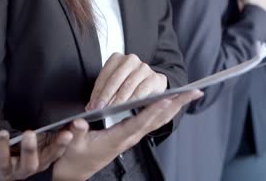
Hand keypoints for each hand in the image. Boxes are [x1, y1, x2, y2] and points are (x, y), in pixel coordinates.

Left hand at [0, 130, 72, 180]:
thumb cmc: (19, 157)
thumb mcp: (38, 148)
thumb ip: (53, 136)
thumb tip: (75, 123)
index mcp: (37, 163)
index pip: (52, 155)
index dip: (60, 146)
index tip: (68, 134)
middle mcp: (21, 171)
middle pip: (29, 164)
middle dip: (29, 150)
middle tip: (30, 133)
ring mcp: (2, 172)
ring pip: (2, 164)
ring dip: (2, 147)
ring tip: (3, 133)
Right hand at [53, 90, 203, 180]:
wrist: (75, 172)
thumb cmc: (75, 157)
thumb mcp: (72, 146)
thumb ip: (78, 133)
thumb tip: (80, 122)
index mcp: (117, 139)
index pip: (139, 122)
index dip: (152, 111)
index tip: (167, 99)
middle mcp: (128, 137)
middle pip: (157, 120)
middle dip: (176, 106)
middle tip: (193, 92)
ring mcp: (131, 137)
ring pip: (157, 121)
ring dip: (174, 108)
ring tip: (188, 94)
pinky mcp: (129, 135)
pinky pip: (151, 122)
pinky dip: (163, 112)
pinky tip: (170, 104)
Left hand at [86, 53, 167, 109]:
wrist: (150, 85)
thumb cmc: (127, 86)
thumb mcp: (112, 87)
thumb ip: (101, 94)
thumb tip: (90, 107)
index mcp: (117, 58)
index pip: (105, 75)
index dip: (97, 91)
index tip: (92, 105)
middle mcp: (131, 60)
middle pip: (115, 79)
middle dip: (106, 95)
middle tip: (99, 109)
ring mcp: (144, 68)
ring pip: (129, 85)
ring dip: (119, 99)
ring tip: (112, 110)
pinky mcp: (156, 78)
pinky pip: (143, 90)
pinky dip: (134, 99)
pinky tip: (128, 107)